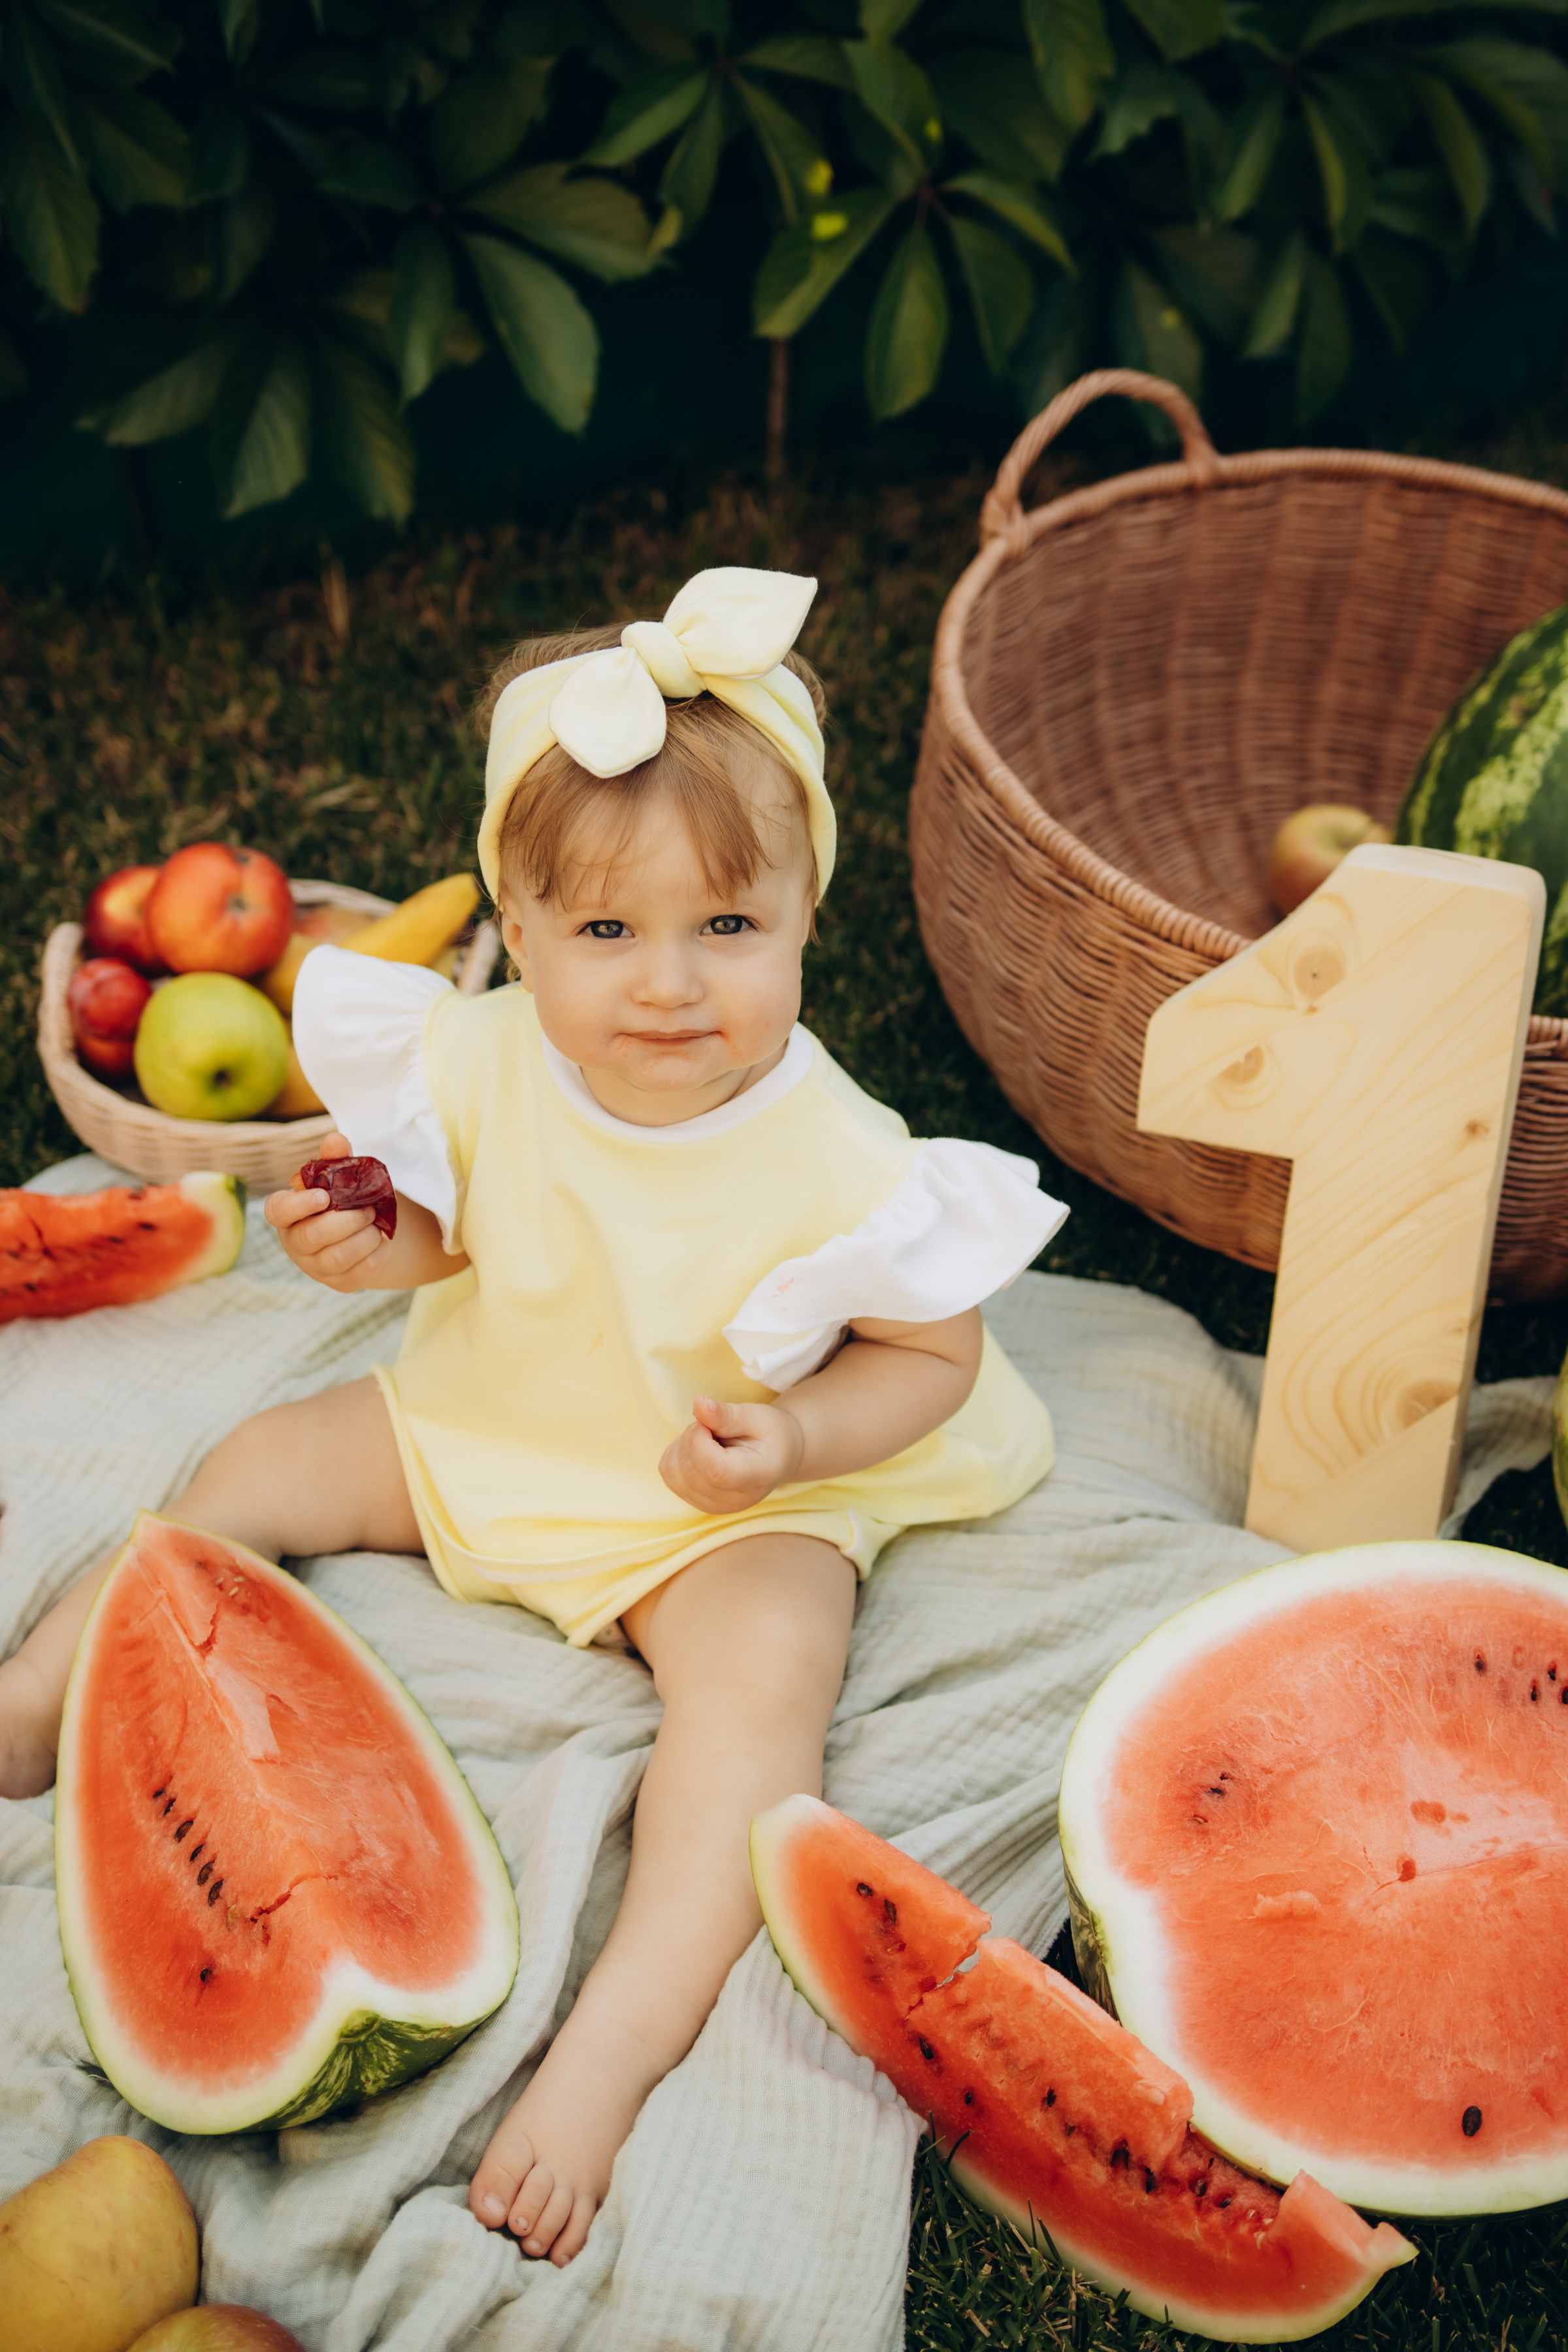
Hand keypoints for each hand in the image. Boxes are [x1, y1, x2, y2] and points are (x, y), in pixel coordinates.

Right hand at [263, 1132, 390, 1293]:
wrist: (365, 1233)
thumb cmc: (343, 1200)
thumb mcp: (339, 1177)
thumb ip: (334, 1159)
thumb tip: (335, 1140)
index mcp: (287, 1213)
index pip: (277, 1211)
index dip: (298, 1205)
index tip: (324, 1196)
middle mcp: (295, 1242)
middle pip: (312, 1237)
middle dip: (345, 1220)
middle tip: (367, 1210)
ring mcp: (316, 1267)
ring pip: (337, 1256)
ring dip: (364, 1237)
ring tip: (375, 1224)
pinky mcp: (341, 1283)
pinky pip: (360, 1271)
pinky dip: (377, 1252)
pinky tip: (381, 1241)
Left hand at [659, 1395, 804, 1515]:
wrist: (776, 1457)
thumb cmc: (769, 1434)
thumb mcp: (756, 1416)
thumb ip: (726, 1414)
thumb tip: (697, 1403)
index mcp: (754, 1479)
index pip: (714, 1470)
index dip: (700, 1439)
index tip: (711, 1422)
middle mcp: (732, 1501)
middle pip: (689, 1470)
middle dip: (692, 1436)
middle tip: (714, 1427)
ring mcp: (712, 1506)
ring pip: (673, 1472)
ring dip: (683, 1445)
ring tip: (710, 1439)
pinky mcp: (696, 1502)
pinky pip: (668, 1474)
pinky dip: (677, 1454)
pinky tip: (700, 1450)